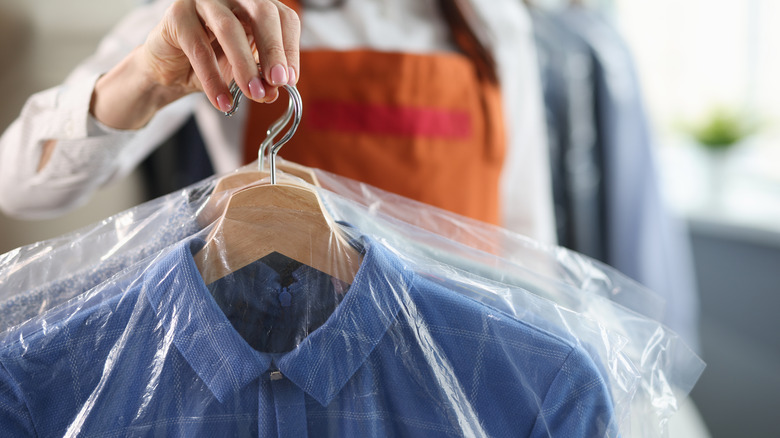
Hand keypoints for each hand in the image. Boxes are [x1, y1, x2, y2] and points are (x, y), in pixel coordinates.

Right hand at [89, 0, 299, 129]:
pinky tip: (223, 102)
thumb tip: (275, 91)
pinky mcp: (177, 15)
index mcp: (256, 5)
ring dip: (245, 65)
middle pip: (262, 13)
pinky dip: (213, 79)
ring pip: (229, 28)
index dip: (290, 48)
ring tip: (253, 94)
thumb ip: (263, 79)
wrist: (171, 71)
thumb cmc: (213, 64)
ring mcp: (204, 1)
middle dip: (273, 50)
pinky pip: (199, 49)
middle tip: (277, 82)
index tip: (290, 80)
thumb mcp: (245, 73)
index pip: (283, 18)